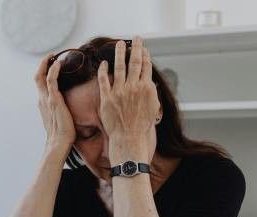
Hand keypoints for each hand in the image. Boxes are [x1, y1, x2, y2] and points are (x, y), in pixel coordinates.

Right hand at [34, 54, 75, 152]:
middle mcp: (42, 99)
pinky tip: (58, 63)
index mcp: (43, 103)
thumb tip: (65, 108)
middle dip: (42, 64)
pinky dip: (53, 70)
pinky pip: (51, 80)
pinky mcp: (53, 100)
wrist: (59, 142)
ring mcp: (46, 99)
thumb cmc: (61, 133)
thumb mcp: (59, 119)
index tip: (51, 64)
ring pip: (41, 76)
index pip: (40, 84)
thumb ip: (59, 110)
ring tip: (53, 56)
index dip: (43, 72)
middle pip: (37, 77)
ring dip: (46, 63)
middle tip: (50, 55)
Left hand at [97, 37, 159, 160]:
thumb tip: (150, 84)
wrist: (129, 138)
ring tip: (119, 44)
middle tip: (136, 38)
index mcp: (147, 88)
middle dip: (136, 48)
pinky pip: (104, 80)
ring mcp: (120, 92)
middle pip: (135, 62)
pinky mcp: (107, 98)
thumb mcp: (153, 108)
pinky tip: (103, 63)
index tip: (144, 48)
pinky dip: (103, 70)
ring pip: (119, 67)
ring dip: (120, 53)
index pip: (146, 67)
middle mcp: (134, 87)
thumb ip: (151, 94)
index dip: (145, 55)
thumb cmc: (141, 127)